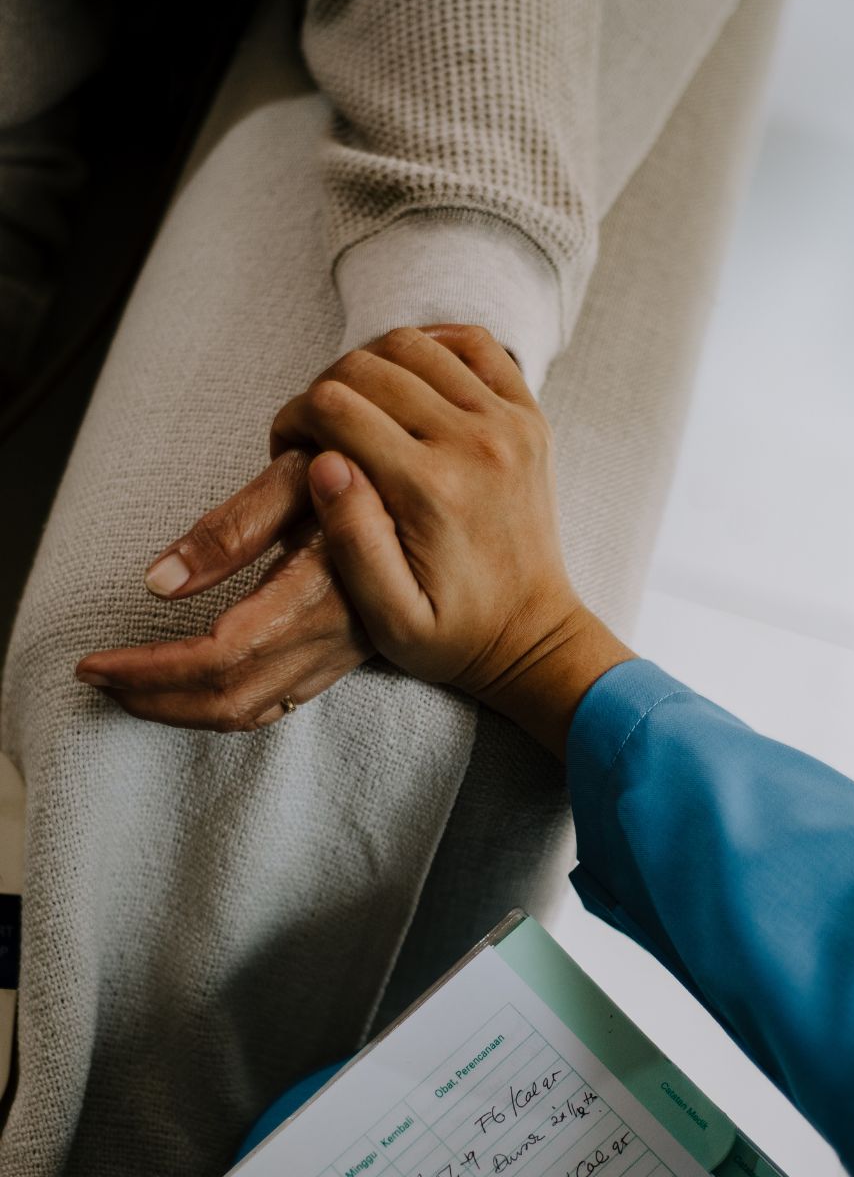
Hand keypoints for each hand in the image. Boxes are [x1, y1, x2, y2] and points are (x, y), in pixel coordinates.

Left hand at [75, 443, 369, 729]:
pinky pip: (274, 705)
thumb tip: (156, 583)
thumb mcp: (297, 474)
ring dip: (180, 709)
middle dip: (152, 699)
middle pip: (230, 701)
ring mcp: (341, 654)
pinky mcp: (342, 657)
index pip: (218, 656)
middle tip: (95, 678)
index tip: (92, 662)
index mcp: (318, 593)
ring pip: (251, 713)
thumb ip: (229, 529)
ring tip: (125, 686)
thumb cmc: (366, 464)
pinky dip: (219, 705)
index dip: (149, 670)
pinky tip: (185, 685)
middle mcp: (333, 637)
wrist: (438, 488)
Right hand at [288, 324, 634, 755]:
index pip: (334, 407)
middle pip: (367, 366)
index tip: (288, 451)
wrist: (532, 638)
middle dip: (323, 390)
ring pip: (413, 345)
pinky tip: (408, 381)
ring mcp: (507, 422)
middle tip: (316, 432)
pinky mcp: (529, 417)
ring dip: (370, 365)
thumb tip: (322, 464)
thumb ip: (352, 542)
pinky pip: (474, 344)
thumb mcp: (390, 618)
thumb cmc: (454, 637)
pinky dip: (432, 346)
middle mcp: (472, 443)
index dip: (293, 419)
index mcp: (430, 489)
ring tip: (357, 409)